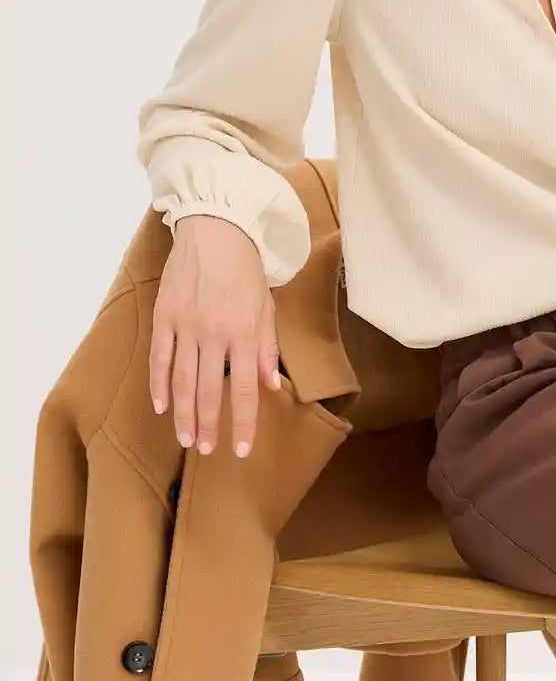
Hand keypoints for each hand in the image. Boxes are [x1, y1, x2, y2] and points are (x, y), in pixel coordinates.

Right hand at [149, 214, 283, 458]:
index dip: (244, 423)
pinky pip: (160, 358)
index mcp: (244, 332)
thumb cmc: (246, 269)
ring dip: (183, 414)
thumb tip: (270, 386)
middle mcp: (215, 333)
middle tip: (206, 450)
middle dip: (208, 425)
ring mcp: (186, 325)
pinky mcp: (165, 316)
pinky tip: (161, 405)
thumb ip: (266, 347)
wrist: (216, 230)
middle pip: (210, 391)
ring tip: (184, 438)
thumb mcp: (266, 306)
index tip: (241, 450)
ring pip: (182, 381)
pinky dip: (159, 384)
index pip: (246, 389)